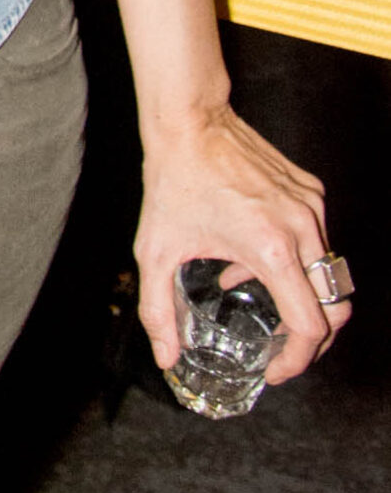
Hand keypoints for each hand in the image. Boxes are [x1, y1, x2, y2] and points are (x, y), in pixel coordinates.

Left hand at [134, 105, 346, 383]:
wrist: (190, 122)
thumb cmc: (172, 182)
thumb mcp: (156, 252)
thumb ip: (158, 312)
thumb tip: (166, 357)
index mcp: (271, 249)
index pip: (311, 325)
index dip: (299, 360)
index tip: (276, 370)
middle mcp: (302, 229)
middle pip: (336, 308)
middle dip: (314, 340)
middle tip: (283, 351)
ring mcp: (312, 208)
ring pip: (330, 275)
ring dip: (302, 297)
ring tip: (256, 294)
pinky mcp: (312, 192)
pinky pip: (318, 242)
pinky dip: (297, 262)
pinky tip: (254, 259)